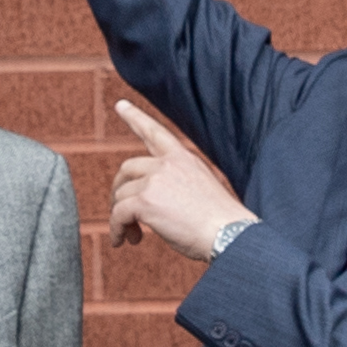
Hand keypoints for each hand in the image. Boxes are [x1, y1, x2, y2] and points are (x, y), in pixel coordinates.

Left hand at [108, 100, 257, 261]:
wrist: (229, 235)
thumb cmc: (220, 223)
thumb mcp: (201, 190)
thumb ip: (177, 185)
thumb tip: (154, 200)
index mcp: (184, 159)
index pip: (155, 132)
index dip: (135, 117)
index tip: (120, 104)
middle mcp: (168, 164)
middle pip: (127, 168)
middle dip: (119, 190)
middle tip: (122, 213)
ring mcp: (155, 180)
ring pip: (121, 196)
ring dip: (121, 218)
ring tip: (133, 237)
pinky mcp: (145, 201)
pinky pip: (118, 214)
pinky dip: (117, 229)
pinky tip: (123, 241)